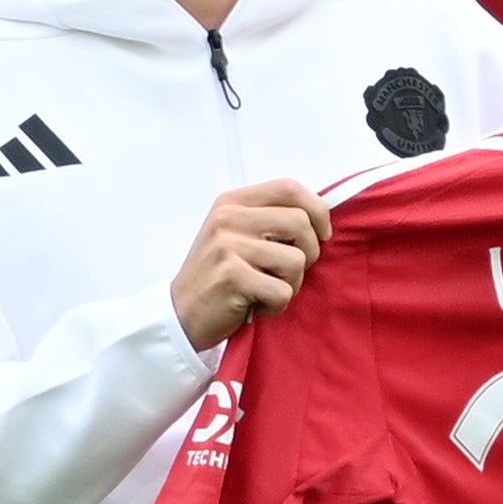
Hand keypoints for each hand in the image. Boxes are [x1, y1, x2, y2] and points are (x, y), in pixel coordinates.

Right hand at [172, 180, 332, 349]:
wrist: (180, 315)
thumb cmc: (218, 277)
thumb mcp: (236, 235)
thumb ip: (270, 221)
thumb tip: (320, 218)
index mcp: (232, 202)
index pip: (289, 188)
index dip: (318, 210)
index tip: (322, 235)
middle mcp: (228, 218)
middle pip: (300, 223)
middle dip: (310, 253)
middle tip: (290, 273)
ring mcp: (228, 246)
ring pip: (296, 261)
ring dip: (291, 284)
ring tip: (266, 290)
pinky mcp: (232, 276)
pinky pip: (283, 291)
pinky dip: (277, 306)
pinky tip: (256, 305)